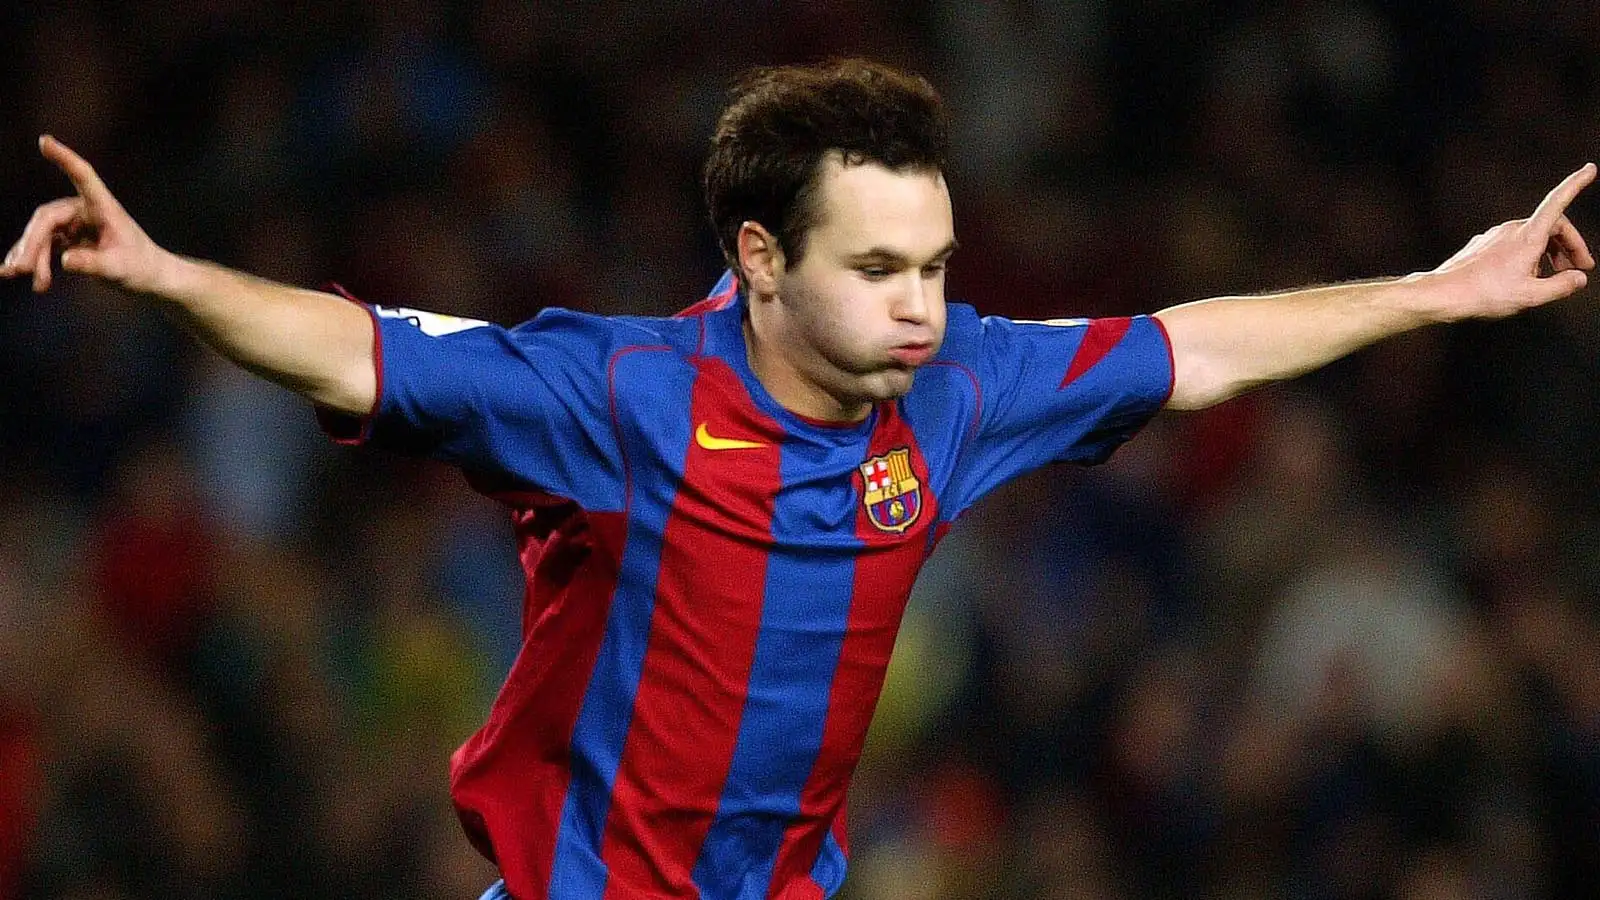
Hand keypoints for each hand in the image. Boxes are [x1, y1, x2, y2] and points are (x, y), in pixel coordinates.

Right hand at [0, 135, 169, 294]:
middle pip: (48, 218)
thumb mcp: (119, 269)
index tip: (45, 141)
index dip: (65, 158)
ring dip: (30, 255)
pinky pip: (44, 245)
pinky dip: (34, 260)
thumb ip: (93, 264)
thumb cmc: (141, 268)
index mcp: (103, 207)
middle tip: (20, 268)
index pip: (83, 177)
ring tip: (17, 275)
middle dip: (31, 243)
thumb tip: (65, 260)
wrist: (149, 279)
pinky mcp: (69, 237)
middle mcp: (86, 210)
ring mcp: (76, 223)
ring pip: (41, 234)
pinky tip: (18, 273)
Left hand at [1426, 163, 1596, 319]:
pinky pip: (1513, 244)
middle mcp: (1511, 229)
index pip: (1557, 203)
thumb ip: (1561, 286)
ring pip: (1533, 236)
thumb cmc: (1484, 294)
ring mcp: (1495, 235)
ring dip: (1550, 252)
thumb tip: (1578, 278)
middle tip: (1579, 267)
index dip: (1575, 184)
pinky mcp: (1483, 244)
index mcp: (1528, 236)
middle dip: (1570, 245)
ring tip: (1553, 275)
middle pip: (1552, 226)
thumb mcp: (1530, 295)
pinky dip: (1529, 255)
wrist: (1443, 294)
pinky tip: (1524, 276)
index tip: (1589, 170)